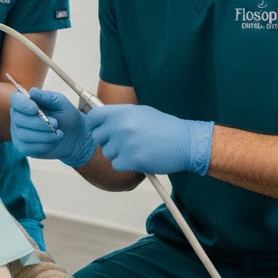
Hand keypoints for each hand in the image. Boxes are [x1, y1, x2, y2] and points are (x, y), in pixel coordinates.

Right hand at [10, 88, 95, 167]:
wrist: (75, 137)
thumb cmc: (66, 116)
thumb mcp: (61, 103)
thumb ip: (48, 97)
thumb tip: (32, 91)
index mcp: (26, 102)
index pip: (15, 99)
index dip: (22, 104)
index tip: (35, 109)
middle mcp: (18, 116)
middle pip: (18, 119)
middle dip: (38, 123)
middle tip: (56, 123)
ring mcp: (18, 133)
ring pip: (23, 135)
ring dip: (44, 135)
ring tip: (59, 134)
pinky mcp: (23, 147)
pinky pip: (28, 148)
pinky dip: (44, 145)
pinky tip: (54, 142)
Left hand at [86, 103, 213, 175]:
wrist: (185, 142)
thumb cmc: (165, 127)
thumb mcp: (140, 112)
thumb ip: (119, 115)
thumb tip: (102, 119)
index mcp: (122, 112)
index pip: (93, 118)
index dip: (93, 125)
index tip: (98, 130)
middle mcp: (121, 125)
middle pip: (97, 137)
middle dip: (107, 142)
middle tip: (122, 142)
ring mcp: (126, 142)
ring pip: (107, 153)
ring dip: (118, 154)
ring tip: (135, 149)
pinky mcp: (132, 159)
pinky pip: (116, 165)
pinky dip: (125, 165)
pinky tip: (138, 158)